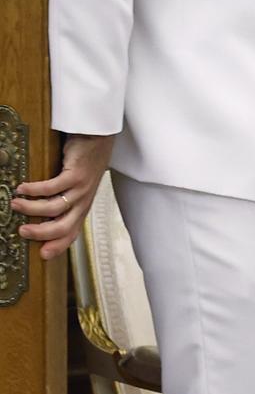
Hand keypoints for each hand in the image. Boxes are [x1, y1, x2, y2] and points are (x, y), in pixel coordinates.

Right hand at [13, 134, 114, 261]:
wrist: (99, 138)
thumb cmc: (83, 163)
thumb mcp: (75, 187)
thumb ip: (62, 200)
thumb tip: (39, 214)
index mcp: (82, 208)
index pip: (72, 233)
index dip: (58, 246)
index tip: (42, 255)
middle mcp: (83, 202)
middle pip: (63, 226)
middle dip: (41, 232)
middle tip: (22, 231)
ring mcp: (81, 189)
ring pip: (55, 208)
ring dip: (32, 208)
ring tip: (15, 204)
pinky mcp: (76, 175)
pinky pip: (53, 187)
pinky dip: (35, 189)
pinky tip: (23, 188)